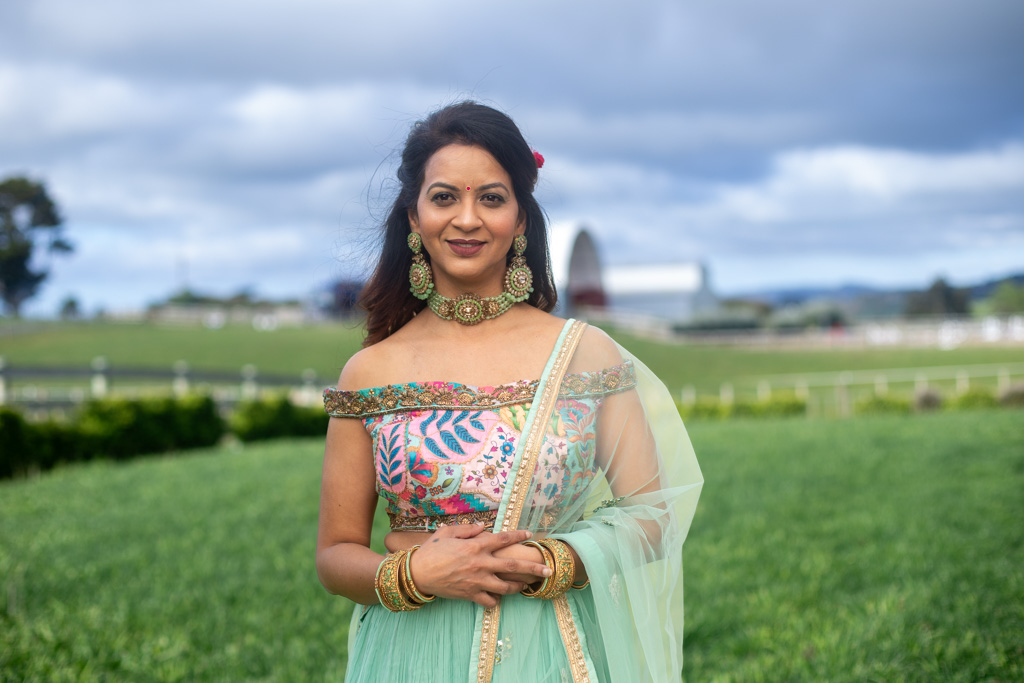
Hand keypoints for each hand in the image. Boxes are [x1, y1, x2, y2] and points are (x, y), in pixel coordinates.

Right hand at [408, 523, 551, 607]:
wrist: (416, 573)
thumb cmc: (431, 550)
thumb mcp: (447, 532)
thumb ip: (467, 529)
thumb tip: (482, 526)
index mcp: (475, 546)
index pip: (503, 539)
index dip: (518, 535)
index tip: (529, 534)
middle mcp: (480, 563)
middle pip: (513, 566)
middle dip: (533, 568)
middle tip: (548, 571)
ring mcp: (477, 581)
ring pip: (506, 586)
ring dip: (518, 586)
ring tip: (526, 585)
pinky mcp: (470, 595)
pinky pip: (490, 601)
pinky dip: (497, 600)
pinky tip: (499, 596)